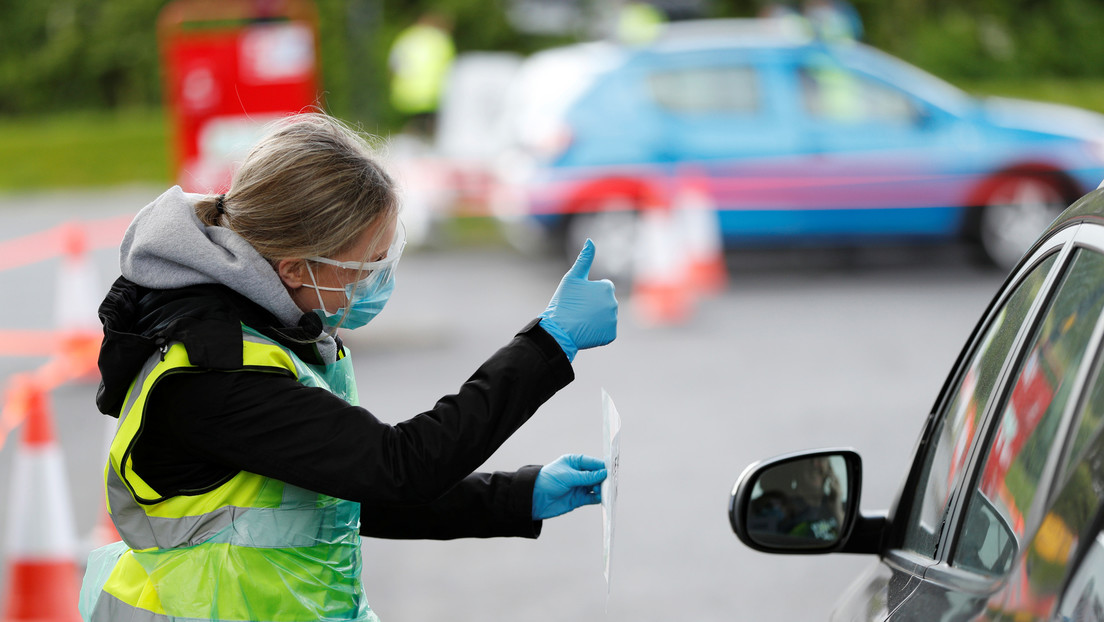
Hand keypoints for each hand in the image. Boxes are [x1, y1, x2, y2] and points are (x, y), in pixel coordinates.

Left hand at [532, 454, 606, 519]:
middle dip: (604, 480)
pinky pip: (592, 498)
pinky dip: (598, 498)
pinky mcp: (578, 499)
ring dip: (602, 489)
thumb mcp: (568, 476)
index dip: (603, 467)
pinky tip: (602, 499)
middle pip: (597, 475)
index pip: (593, 463)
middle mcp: (579, 474)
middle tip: (609, 484)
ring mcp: (579, 486)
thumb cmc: (547, 481)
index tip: (612, 472)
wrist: (534, 499)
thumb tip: (604, 474)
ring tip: (603, 492)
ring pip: (596, 487)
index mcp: (575, 462)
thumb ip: (587, 476)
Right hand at [539, 239, 617, 360]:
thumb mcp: (571, 278)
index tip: (579, 298)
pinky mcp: (611, 335)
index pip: (604, 287)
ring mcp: (613, 320)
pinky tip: (586, 329)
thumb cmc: (563, 302)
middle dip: (595, 304)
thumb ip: (584, 259)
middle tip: (579, 309)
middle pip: (606, 302)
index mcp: (607, 288)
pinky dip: (598, 330)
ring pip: (606, 315)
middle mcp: (614, 304)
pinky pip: (606, 330)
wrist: (558, 330)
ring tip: (581, 319)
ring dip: (597, 317)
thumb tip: (590, 240)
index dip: (590, 292)